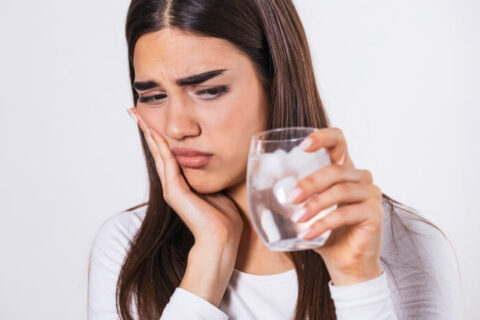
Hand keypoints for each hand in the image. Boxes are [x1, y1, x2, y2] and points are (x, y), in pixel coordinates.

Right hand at [127, 107, 243, 249]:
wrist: (222, 238)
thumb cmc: (223, 218)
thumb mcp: (216, 188)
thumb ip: (210, 175)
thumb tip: (215, 161)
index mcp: (182, 183)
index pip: (168, 154)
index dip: (160, 136)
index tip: (152, 118)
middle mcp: (173, 184)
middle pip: (158, 151)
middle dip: (148, 130)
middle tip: (135, 112)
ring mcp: (172, 189)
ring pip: (158, 155)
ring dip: (149, 135)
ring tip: (139, 117)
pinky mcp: (174, 192)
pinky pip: (167, 164)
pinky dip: (161, 148)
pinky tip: (155, 133)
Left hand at [288, 127, 383, 285]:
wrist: (345, 262)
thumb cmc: (323, 231)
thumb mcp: (306, 208)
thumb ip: (292, 192)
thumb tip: (256, 183)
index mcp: (343, 169)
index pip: (338, 140)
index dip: (323, 137)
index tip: (303, 145)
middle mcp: (360, 177)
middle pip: (335, 170)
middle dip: (310, 182)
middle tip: (291, 197)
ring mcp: (370, 194)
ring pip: (341, 190)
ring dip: (315, 204)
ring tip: (297, 219)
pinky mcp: (374, 214)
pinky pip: (347, 213)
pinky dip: (324, 223)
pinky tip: (308, 233)